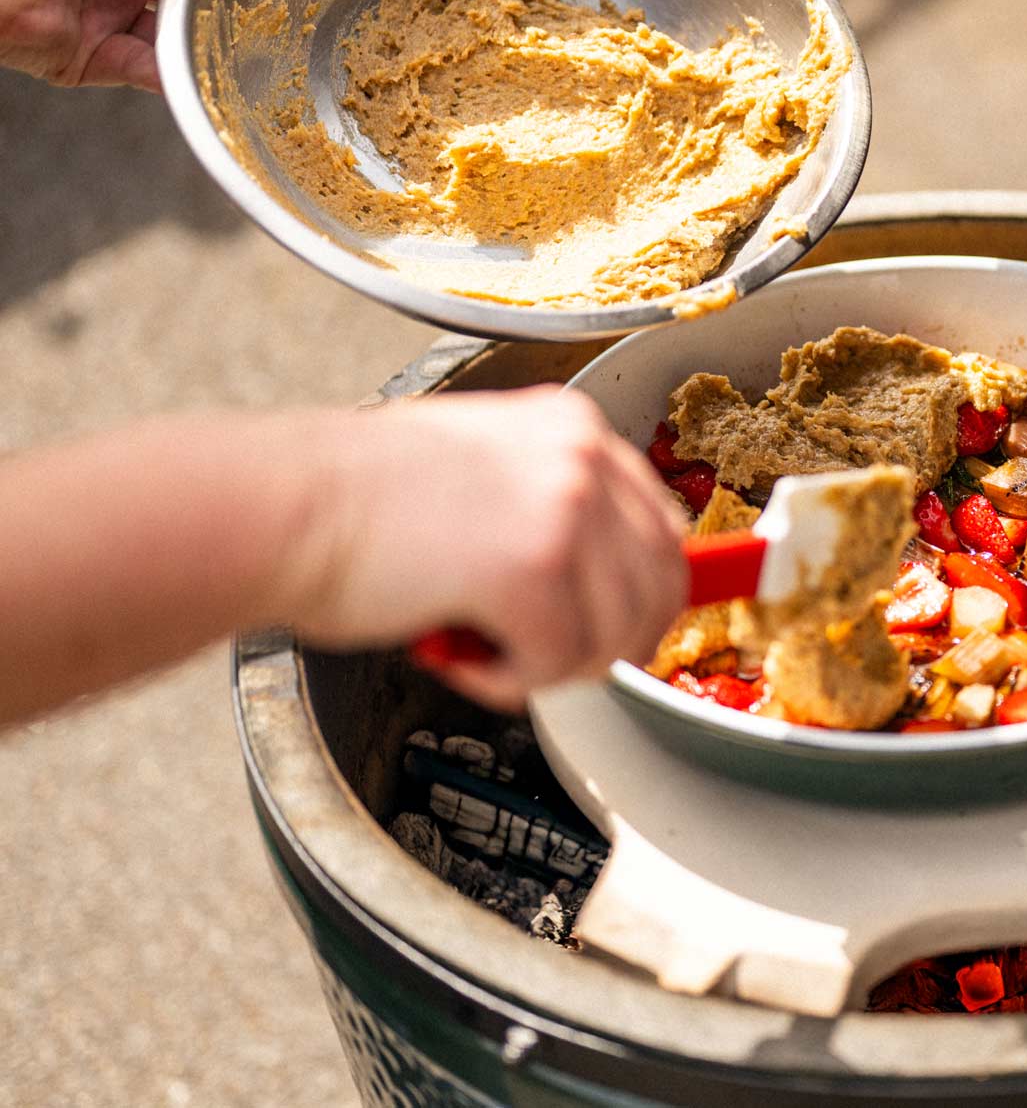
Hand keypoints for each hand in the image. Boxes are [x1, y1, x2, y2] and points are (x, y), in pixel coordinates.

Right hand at [293, 388, 689, 711]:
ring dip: (553, 664)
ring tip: (482, 645)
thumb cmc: (355, 502)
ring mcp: (565, 508)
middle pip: (660, 588)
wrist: (280, 507)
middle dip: (606, 643)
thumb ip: (551, 510)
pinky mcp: (535, 568)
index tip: (608, 631)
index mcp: (574, 428)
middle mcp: (582, 458)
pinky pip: (560, 661)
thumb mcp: (484, 473)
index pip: (662, 532)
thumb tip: (606, 583)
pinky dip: (509, 680)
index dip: (639, 599)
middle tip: (541, 655)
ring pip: (617, 635)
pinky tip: (457, 648)